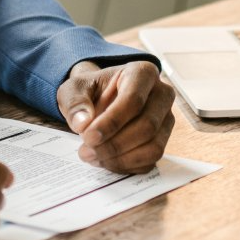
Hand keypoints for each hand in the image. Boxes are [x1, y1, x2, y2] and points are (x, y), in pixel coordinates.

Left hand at [56, 60, 176, 173]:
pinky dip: (126, 166)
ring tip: (94, 157)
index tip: (88, 137)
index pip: (134, 100)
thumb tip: (83, 123)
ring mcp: (166, 119)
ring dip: (121, 159)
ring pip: (153, 147)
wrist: (100, 99)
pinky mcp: (163, 140)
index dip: (111, 123)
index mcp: (143, 73)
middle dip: (114, 144)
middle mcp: (162, 94)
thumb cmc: (91, 91)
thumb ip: (75, 102)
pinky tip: (106, 161)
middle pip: (147, 126)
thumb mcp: (73, 89)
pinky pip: (150, 161)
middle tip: (86, 152)